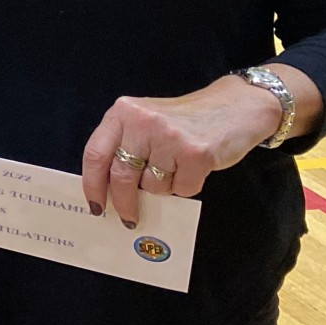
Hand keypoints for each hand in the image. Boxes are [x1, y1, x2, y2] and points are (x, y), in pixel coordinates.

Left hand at [81, 67, 318, 224]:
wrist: (233, 107)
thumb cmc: (183, 120)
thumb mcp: (144, 122)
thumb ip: (125, 146)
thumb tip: (108, 190)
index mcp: (123, 112)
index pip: (95, 154)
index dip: (92, 184)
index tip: (95, 205)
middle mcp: (143, 122)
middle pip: (121, 175)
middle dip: (123, 202)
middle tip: (128, 217)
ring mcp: (170, 137)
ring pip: (153, 186)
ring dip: (162, 188)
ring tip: (175, 168)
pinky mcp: (196, 154)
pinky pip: (182, 189)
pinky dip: (185, 187)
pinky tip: (192, 169)